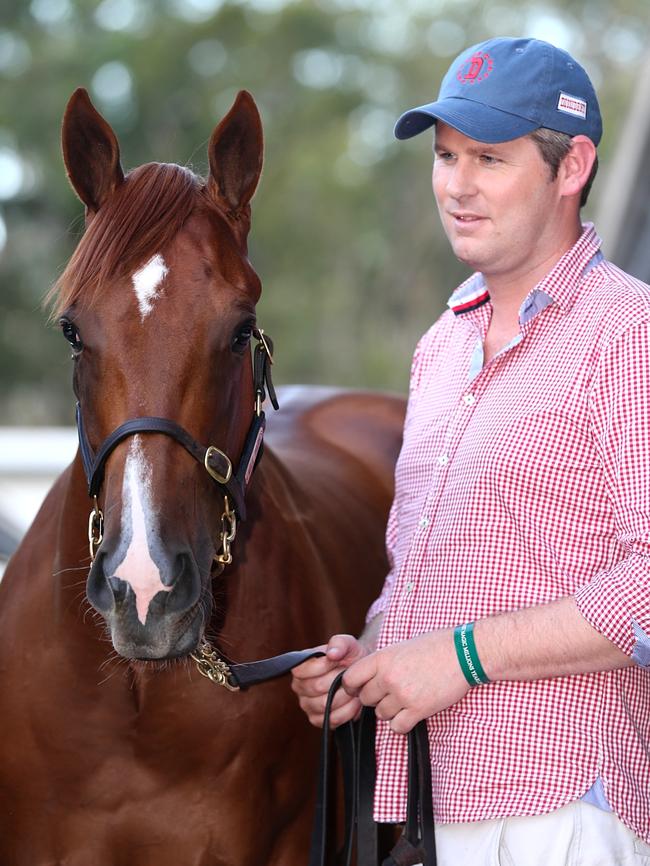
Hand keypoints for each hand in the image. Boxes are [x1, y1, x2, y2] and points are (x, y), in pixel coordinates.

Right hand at [291, 634, 369, 727]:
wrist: (361, 673)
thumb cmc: (350, 656)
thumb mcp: (348, 644)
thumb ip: (339, 644)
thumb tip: (332, 654)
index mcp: (300, 668)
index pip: (301, 671)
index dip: (323, 666)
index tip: (339, 661)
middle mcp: (299, 687)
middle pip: (316, 688)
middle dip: (338, 681)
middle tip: (350, 675)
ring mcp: (307, 705)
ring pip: (325, 705)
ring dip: (345, 696)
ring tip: (355, 688)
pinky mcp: (318, 720)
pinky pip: (332, 720)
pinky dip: (347, 711)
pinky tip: (354, 702)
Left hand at [342, 630, 469, 733]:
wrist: (463, 653)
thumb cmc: (434, 646)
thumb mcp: (401, 647)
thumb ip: (382, 663)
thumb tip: (366, 678)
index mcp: (382, 658)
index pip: (350, 678)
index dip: (352, 686)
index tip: (359, 688)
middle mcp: (388, 677)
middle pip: (365, 699)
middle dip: (375, 698)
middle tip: (390, 692)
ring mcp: (403, 694)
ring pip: (381, 714)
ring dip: (391, 710)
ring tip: (406, 698)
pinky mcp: (419, 710)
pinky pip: (397, 727)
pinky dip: (402, 723)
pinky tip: (412, 712)